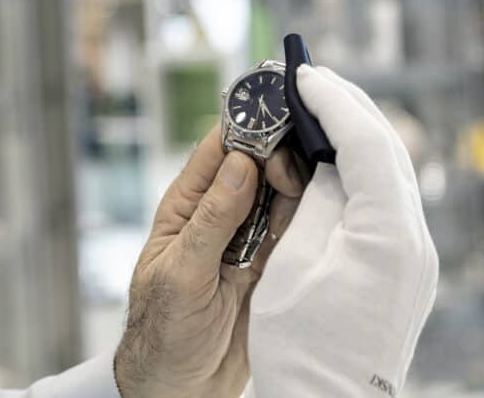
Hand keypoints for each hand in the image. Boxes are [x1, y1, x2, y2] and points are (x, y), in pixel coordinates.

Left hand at [115, 126, 304, 397]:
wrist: (181, 387)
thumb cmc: (162, 330)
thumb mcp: (181, 273)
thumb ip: (212, 221)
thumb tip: (239, 165)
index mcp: (186, 206)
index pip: (216, 151)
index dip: (244, 127)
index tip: (273, 114)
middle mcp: (219, 214)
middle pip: (256, 165)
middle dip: (278, 156)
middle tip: (289, 170)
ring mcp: (248, 238)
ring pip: (281, 193)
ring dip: (296, 186)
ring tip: (304, 188)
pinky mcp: (272, 263)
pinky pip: (296, 229)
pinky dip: (310, 217)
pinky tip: (321, 209)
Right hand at [249, 66, 438, 396]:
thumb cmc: (299, 344)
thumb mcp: (293, 262)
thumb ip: (315, 201)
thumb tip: (324, 160)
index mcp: (387, 235)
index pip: (366, 144)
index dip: (332, 103)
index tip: (302, 75)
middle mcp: (415, 240)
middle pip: (388, 150)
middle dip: (349, 108)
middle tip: (310, 79)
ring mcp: (417, 255)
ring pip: (392, 171)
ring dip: (356, 134)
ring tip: (317, 107)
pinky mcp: (408, 266)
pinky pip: (389, 197)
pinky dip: (361, 167)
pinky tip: (333, 158)